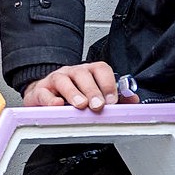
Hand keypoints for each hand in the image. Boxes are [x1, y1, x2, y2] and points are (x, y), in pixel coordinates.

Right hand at [22, 62, 139, 110]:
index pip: (101, 69)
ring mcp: (55, 80)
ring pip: (64, 80)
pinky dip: (51, 100)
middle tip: (98, 106)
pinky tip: (57, 105)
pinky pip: (44, 93)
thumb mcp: (94, 96)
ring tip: (80, 105)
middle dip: (93, 91)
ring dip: (74, 93)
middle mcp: (72, 73)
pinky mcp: (40, 91)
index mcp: (88, 72)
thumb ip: (114, 98)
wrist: (44, 97)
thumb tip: (133, 100)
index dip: (108, 84)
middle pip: (83, 75)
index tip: (112, 100)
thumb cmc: (72, 96)